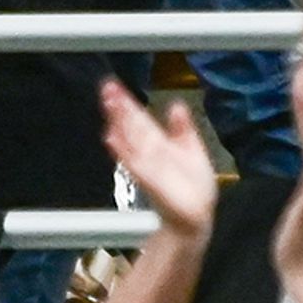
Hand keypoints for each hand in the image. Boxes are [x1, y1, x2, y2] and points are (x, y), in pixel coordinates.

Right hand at [99, 80, 218, 237]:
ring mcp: (145, 165)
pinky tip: (112, 138)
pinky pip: (133, 162)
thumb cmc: (194, 189)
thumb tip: (176, 104)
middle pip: (130, 125)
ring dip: (117, 122)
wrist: (196, 217)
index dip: (127, 103)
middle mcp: (148, 152)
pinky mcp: (148, 180)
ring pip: (128, 139)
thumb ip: (182, 128)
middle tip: (106, 87)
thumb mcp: (192, 149)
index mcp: (158, 143)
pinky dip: (122, 151)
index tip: (113, 86)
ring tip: (107, 103)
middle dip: (118, 107)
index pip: (139, 119)